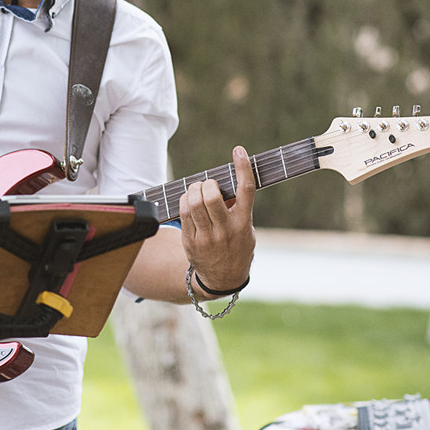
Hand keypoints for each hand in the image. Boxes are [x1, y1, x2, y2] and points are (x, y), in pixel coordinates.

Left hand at [178, 145, 256, 294]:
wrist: (223, 279)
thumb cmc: (237, 247)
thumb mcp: (246, 230)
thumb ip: (239, 208)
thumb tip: (226, 181)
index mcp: (244, 223)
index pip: (246, 190)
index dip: (243, 167)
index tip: (239, 151)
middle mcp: (226, 230)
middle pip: (211, 196)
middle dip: (207, 183)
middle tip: (208, 184)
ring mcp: (207, 237)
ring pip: (194, 203)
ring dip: (194, 189)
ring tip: (197, 191)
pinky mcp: (191, 241)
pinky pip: (183, 213)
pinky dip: (185, 200)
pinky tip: (189, 200)